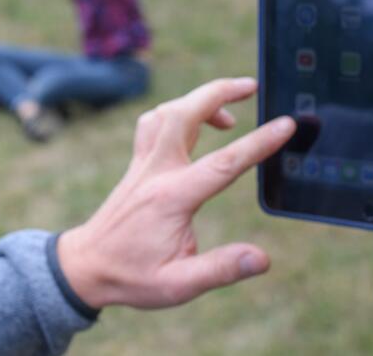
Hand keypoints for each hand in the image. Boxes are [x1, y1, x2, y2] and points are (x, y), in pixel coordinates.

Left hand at [57, 78, 295, 308]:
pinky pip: (153, 122)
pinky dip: (176, 112)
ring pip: (166, 112)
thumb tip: (262, 259)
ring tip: (230, 112)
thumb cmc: (132, 277)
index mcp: (172, 198)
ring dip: (198, 100)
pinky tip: (194, 126)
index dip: (259, 142)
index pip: (223, 163)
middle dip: (219, 91)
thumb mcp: (178, 285)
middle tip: (252, 86)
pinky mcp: (136, 164)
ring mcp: (142, 164)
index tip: (286, 124)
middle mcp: (155, 172)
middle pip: (184, 113)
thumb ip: (221, 269)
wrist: (85, 267)